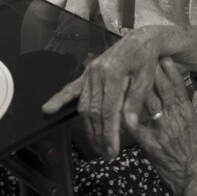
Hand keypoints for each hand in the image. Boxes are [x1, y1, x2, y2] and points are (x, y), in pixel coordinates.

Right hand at [42, 26, 164, 159]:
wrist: (141, 40)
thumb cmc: (146, 60)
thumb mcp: (147, 79)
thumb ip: (136, 101)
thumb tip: (128, 126)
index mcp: (114, 73)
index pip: (109, 110)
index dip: (109, 133)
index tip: (113, 150)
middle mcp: (98, 72)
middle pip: (94, 112)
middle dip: (99, 136)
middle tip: (107, 154)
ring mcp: (90, 72)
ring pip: (84, 106)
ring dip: (88, 128)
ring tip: (96, 146)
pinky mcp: (87, 73)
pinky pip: (72, 88)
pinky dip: (60, 99)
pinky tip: (49, 109)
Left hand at [123, 58, 196, 195]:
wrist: (195, 174)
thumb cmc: (192, 149)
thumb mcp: (190, 123)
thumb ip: (178, 107)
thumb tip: (169, 91)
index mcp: (186, 111)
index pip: (177, 85)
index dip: (169, 69)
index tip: (162, 55)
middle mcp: (175, 117)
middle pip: (163, 88)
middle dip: (153, 71)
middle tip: (144, 56)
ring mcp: (163, 130)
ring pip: (150, 102)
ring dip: (138, 88)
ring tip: (129, 73)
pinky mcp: (152, 145)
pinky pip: (137, 128)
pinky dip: (128, 118)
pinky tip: (120, 108)